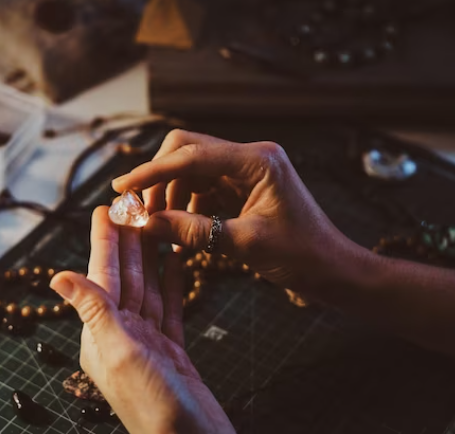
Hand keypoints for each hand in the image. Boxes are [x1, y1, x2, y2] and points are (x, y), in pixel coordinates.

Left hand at [50, 207, 234, 433]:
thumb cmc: (153, 406)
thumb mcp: (119, 353)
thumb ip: (92, 311)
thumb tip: (56, 276)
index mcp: (102, 334)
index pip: (102, 277)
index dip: (104, 242)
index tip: (106, 209)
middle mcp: (122, 335)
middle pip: (125, 278)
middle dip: (127, 242)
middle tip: (132, 206)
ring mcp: (148, 343)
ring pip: (148, 288)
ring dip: (150, 257)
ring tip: (154, 225)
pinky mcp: (172, 350)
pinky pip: (170, 308)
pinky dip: (173, 284)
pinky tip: (175, 263)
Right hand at [112, 129, 367, 294]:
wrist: (333, 269)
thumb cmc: (302, 255)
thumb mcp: (244, 244)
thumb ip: (192, 232)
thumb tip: (146, 225)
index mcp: (257, 160)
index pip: (190, 155)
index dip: (151, 171)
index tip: (122, 187)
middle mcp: (251, 156)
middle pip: (187, 151)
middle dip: (159, 179)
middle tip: (140, 211)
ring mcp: (247, 170)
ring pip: (192, 170)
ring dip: (171, 195)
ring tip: (161, 228)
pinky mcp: (244, 186)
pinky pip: (204, 188)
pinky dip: (187, 206)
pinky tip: (181, 232)